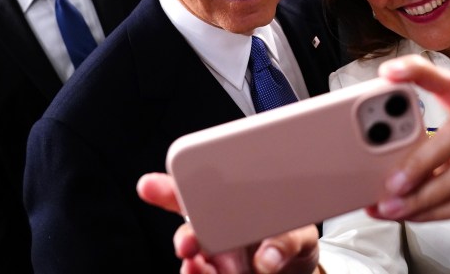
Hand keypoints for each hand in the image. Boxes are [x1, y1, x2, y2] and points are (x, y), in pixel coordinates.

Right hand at [137, 173, 319, 273]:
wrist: (299, 271)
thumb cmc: (292, 241)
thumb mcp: (301, 234)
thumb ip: (288, 240)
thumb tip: (269, 257)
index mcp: (229, 208)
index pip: (195, 194)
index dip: (169, 188)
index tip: (149, 185)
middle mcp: (216, 233)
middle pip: (187, 230)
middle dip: (182, 235)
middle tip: (187, 242)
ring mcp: (217, 261)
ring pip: (192, 261)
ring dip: (191, 266)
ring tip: (195, 265)